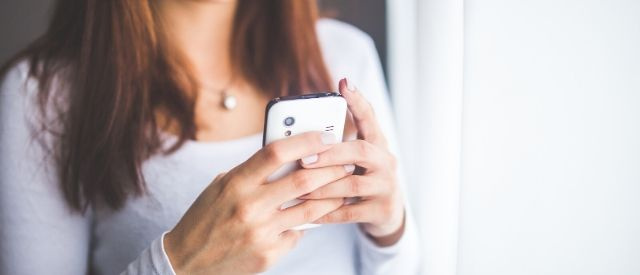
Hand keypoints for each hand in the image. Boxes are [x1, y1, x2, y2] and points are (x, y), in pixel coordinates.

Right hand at [164, 132, 351, 273]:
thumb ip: (251, 172)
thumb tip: (288, 155)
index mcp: (235, 183)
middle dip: (331, 168)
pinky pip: (298, 233)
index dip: (305, 141)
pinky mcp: (268, 254)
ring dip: (331, 196)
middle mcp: (249, 206)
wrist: (185, 263)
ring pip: (310, 209)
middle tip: (346, 162)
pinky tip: (313, 217)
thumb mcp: (220, 187)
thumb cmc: (205, 219)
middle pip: (303, 180)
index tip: (325, 136)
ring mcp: (260, 232)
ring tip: (342, 187)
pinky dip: (307, 224)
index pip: (276, 152)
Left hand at [300, 78, 405, 246]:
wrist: (387, 214)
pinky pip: (349, 212)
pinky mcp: (382, 210)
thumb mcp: (355, 160)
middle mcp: (386, 162)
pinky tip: (309, 213)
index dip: (358, 101)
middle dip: (331, 154)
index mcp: (377, 144)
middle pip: (361, 151)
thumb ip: (336, 146)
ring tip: (299, 188)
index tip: (344, 83)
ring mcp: (386, 186)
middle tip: (304, 158)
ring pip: (352, 185)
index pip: (369, 118)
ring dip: (323, 186)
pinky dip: (327, 212)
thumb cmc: (361, 179)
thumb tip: (298, 134)